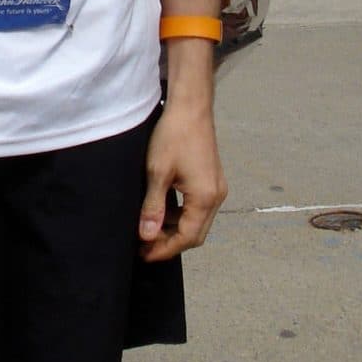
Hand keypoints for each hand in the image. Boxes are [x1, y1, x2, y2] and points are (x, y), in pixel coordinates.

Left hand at [138, 46, 226, 261]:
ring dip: (175, 229)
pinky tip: (161, 210)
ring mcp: (216, 187)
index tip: (144, 255)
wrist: (191, 106)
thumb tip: (147, 236)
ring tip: (149, 230)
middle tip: (144, 248)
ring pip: (196, 221)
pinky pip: (197, 206)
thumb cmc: (174, 135)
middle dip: (170, 243)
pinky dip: (180, 214)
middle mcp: (216, 196)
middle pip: (195, 234)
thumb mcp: (157, 173)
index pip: (187, 238)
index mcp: (205, 198)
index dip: (165, 249)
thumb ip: (153, 207)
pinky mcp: (211, 179)